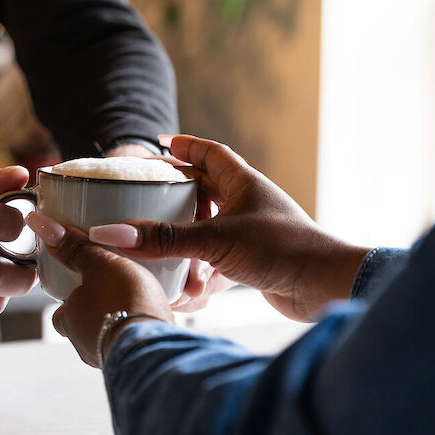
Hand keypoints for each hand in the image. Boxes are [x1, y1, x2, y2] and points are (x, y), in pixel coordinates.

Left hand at [26, 212, 173, 367]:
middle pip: (84, 327)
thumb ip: (76, 247)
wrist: (155, 343)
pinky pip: (133, 346)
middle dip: (97, 313)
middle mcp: (85, 346)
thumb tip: (43, 226)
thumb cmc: (123, 303)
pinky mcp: (137, 363)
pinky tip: (152, 324)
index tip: (84, 286)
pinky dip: (138, 335)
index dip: (72, 299)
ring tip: (137, 307)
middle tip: (114, 295)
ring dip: (119, 325)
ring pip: (109, 338)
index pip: (61, 312)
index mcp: (69, 321)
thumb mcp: (101, 264)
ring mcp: (110, 358)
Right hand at [89, 135, 369, 321]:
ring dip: (185, 242)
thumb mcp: (214, 240)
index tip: (159, 144)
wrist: (324, 288)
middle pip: (205, 190)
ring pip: (209, 230)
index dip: (184, 145)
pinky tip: (185, 290)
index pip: (210, 152)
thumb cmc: (280, 250)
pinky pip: (218, 263)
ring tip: (158, 250)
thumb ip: (163, 238)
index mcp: (244, 183)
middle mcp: (249, 204)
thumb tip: (110, 234)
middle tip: (144, 200)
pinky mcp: (255, 265)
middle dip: (176, 197)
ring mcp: (253, 235)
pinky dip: (201, 274)